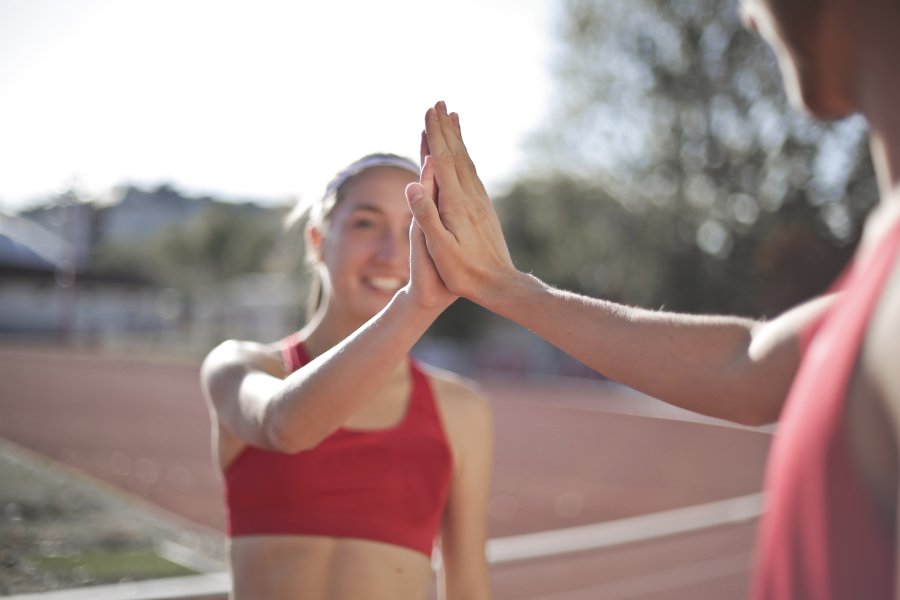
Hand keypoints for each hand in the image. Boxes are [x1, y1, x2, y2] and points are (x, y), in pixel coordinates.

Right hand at [406, 101, 517, 304]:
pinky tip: (464, 156)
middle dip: (445, 128)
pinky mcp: (484, 209)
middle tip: (439, 103)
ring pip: (466, 161)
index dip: (435, 134)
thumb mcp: (439, 248)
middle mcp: (471, 196)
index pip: (443, 159)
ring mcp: (480, 202)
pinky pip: (472, 174)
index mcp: (456, 202)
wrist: (499, 284)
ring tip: (453, 119)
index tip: (429, 110)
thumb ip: (426, 214)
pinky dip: (465, 157)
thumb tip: (411, 183)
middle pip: (456, 154)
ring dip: (457, 138)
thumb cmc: (464, 272)